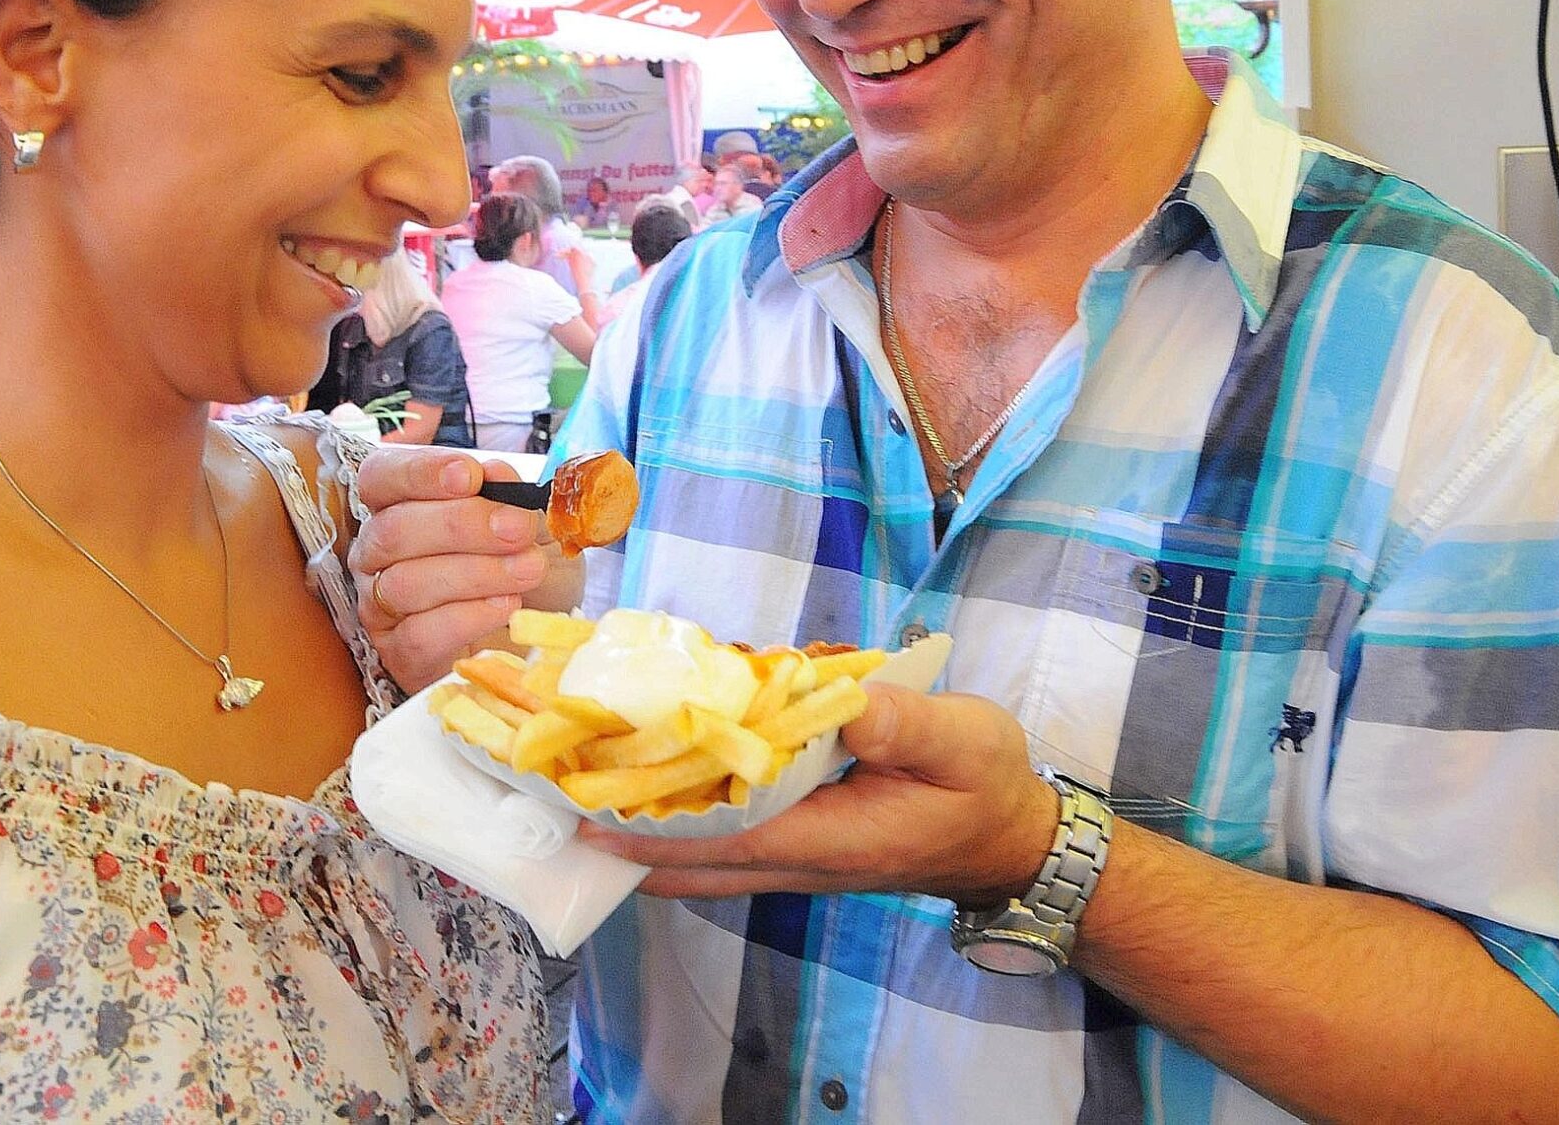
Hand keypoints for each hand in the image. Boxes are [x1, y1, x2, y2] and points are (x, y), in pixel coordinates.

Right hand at [347, 447, 578, 692]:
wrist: (544, 637)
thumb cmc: (525, 569)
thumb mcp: (531, 523)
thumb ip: (510, 497)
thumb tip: (496, 475)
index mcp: (399, 505)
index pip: (381, 476)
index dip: (419, 472)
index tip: (470, 476)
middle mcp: (378, 553)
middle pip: (393, 530)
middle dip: (461, 524)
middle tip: (518, 528)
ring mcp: (381, 607)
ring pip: (405, 583)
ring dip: (475, 573)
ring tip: (527, 570)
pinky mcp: (399, 655)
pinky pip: (419, 635)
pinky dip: (468, 618)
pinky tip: (506, 606)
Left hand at [579, 685, 1059, 902]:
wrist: (1009, 837)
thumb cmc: (986, 786)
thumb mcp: (962, 742)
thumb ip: (903, 723)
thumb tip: (842, 699)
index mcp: (830, 838)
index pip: (720, 836)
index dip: (649, 822)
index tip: (584, 802)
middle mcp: (797, 858)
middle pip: (688, 859)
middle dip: (618, 830)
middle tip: (550, 790)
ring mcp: (792, 855)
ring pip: (695, 855)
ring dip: (636, 825)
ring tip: (573, 781)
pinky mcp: (793, 841)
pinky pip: (717, 839)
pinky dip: (673, 814)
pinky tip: (640, 775)